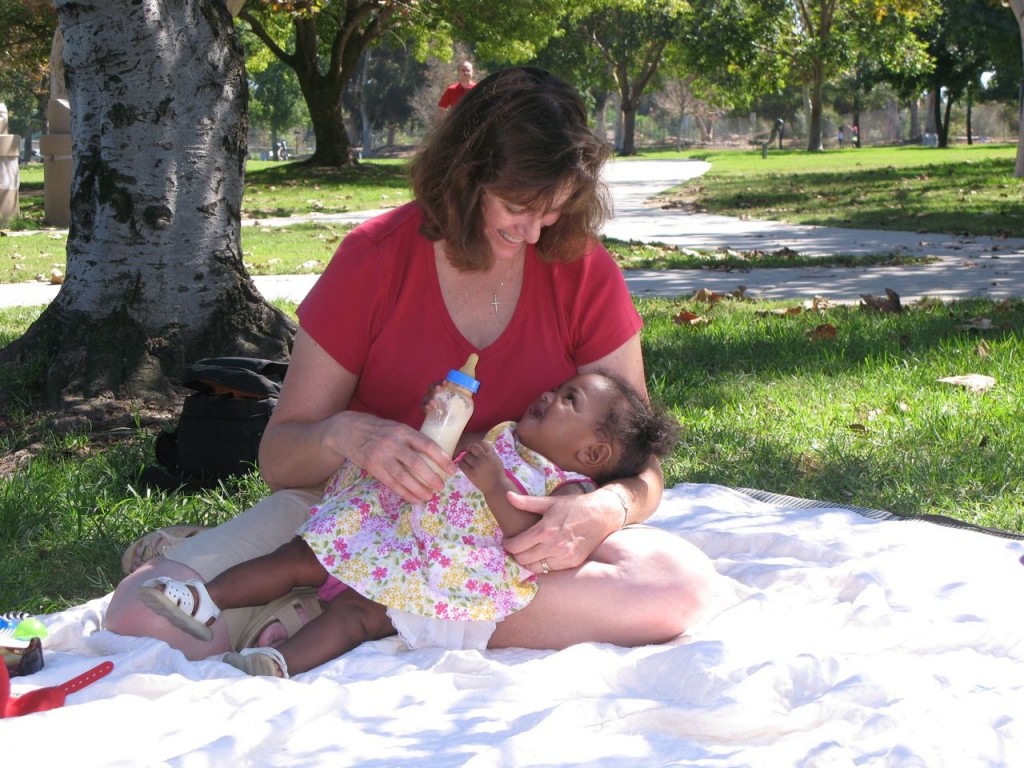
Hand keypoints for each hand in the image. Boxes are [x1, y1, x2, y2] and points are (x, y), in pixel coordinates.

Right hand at [339, 412, 453, 502]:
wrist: (347, 430)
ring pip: (404, 477)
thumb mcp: (396, 427)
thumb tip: (435, 455)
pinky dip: (405, 493)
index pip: (427, 445)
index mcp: (403, 431)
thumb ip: (411, 439)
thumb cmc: (378, 429)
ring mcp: (381, 456)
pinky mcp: (372, 467)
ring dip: (419, 489)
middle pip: (416, 464)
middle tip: (441, 486)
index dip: (442, 459)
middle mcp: (393, 443)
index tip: (452, 469)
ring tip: (430, 496)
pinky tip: (415, 499)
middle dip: (431, 477)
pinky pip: (391, 483)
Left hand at [458, 441, 503, 493]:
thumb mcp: (496, 459)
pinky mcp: (471, 473)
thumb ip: (488, 452)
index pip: (481, 442)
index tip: (476, 449)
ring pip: (466, 455)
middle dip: (470, 448)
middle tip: (469, 453)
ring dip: (466, 457)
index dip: (477, 445)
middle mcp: (484, 458)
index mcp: (492, 454)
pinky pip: (461, 464)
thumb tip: (475, 447)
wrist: (496, 486)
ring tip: (469, 462)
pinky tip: (465, 466)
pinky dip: (462, 463)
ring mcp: (477, 466)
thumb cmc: (496, 473)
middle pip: (472, 447)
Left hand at [501, 491, 618, 572]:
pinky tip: (544, 555)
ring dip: (529, 561)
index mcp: (545, 530)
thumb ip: (527, 502)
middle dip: (516, 553)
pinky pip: (550, 569)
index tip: (507, 541)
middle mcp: (554, 546)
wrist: (601, 515)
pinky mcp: (572, 563)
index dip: (508, 545)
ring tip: (529, 551)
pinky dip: (544, 564)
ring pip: (535, 568)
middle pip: (523, 559)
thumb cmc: (574, 506)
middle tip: (517, 546)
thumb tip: (508, 496)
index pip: (517, 546)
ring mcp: (564, 557)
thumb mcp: (550, 502)